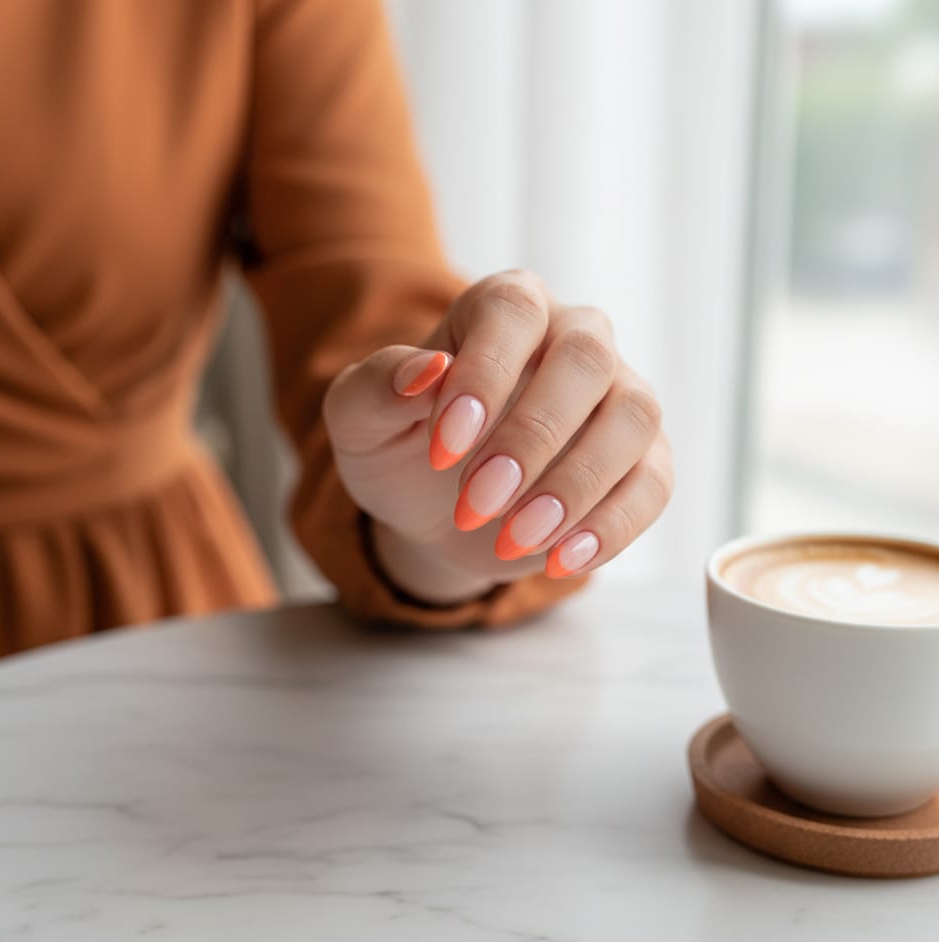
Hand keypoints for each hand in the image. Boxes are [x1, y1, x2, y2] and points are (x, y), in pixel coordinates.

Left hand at [322, 269, 672, 604]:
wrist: (438, 512)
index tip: (442, 450)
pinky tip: (559, 560)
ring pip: (633, 417)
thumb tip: (424, 372)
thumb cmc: (402, 448)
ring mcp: (619, 396)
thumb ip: (377, 388)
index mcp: (504, 308)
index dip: (484, 375)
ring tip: (515, 541)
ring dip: (576, 486)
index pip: (512, 312)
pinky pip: (653, 483)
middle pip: (584, 359)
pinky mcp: (643, 459)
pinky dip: (612, 526)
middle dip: (531, 438)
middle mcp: (574, 337)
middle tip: (476, 504)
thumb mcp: (361, 422)